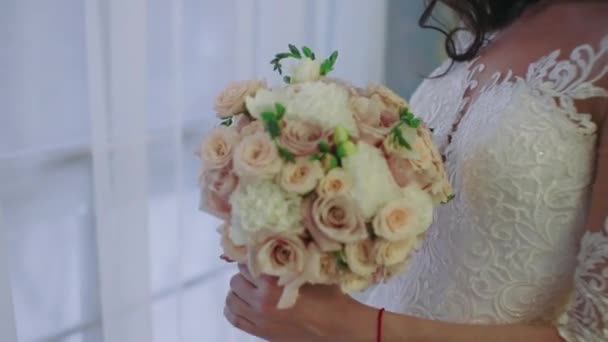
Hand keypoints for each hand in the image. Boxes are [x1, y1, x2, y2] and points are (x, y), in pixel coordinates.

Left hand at [224, 264, 376, 340]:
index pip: (246, 263)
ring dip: (238, 290)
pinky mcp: (260, 332)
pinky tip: (242, 302)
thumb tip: (284, 233)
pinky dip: (233, 308)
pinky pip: (233, 318)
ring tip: (250, 287)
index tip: (259, 255)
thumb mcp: (312, 268)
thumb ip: (295, 254)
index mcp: (273, 282)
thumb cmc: (328, 296)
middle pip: (236, 280)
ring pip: (231, 299)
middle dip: (245, 274)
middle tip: (257, 272)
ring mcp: (258, 318)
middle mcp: (261, 300)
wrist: (336, 326)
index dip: (253, 257)